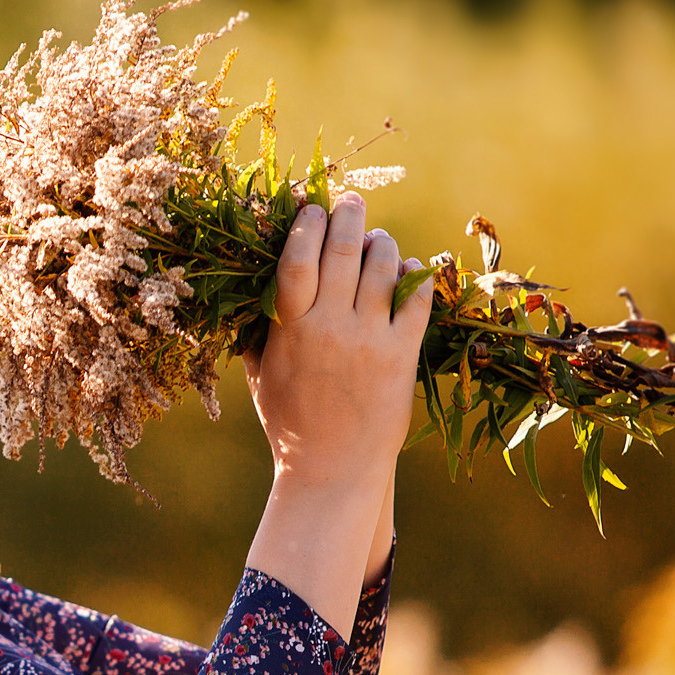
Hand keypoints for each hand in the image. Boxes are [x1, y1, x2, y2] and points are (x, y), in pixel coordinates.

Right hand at [239, 193, 429, 634]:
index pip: (297, 259)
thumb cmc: (291, 426)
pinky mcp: (403, 355)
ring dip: (383, 244)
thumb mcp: (263, 377)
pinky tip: (411, 271)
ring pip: (382, 267)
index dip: (304, 225)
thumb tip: (258, 290)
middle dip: (347, 217)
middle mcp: (330, 327)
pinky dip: (416, 277)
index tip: (311, 207)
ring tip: (379, 241)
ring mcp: (370, 339)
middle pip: (341, 251)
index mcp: (290, 330)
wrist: (332, 471)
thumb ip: (262, 333)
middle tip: (351, 203)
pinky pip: (416, 300)